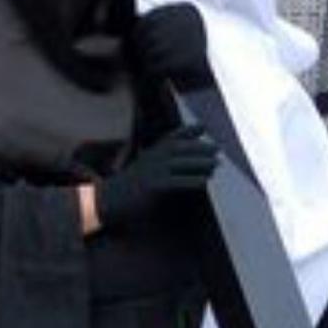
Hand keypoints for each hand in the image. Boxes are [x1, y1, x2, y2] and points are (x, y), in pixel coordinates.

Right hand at [95, 125, 217, 233]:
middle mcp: (151, 158)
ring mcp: (151, 171)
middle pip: (179, 148)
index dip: (187, 131)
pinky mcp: (152, 186)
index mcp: (150, 153)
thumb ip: (162, 160)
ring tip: (216, 164)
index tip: (202, 127)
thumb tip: (179, 161)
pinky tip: (204, 180)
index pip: (170, 137)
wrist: (110, 199)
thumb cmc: (131, 185)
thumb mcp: (145, 168)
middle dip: (199, 147)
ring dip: (200, 162)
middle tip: (217, 149)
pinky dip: (191, 179)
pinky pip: (176, 181)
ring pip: (180, 163)